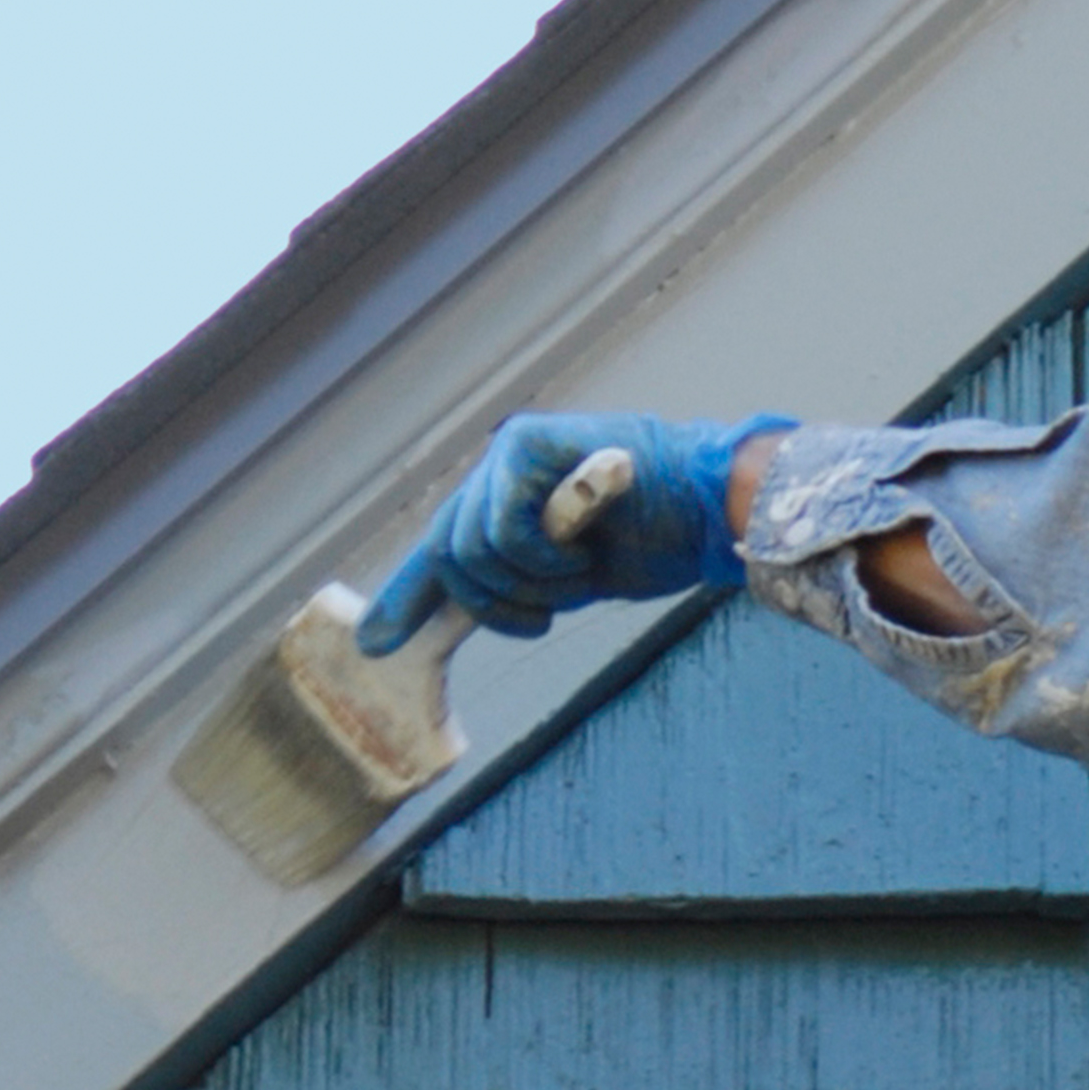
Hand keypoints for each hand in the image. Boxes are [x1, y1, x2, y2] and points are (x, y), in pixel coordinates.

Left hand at [359, 411, 791, 652]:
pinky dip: (546, 557)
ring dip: (533, 583)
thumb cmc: (657, 539)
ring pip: (474, 551)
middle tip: (551, 608)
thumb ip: (514, 585)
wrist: (714, 508)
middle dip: (499, 603)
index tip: (375, 643)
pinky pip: (504, 532)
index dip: (405, 598)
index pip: (440, 552)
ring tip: (581, 569)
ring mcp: (510, 454)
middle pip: (452, 559)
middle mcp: (498, 471)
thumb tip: (456, 621)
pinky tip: (583, 546)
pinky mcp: (528, 446)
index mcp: (505, 499)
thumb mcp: (569, 576)